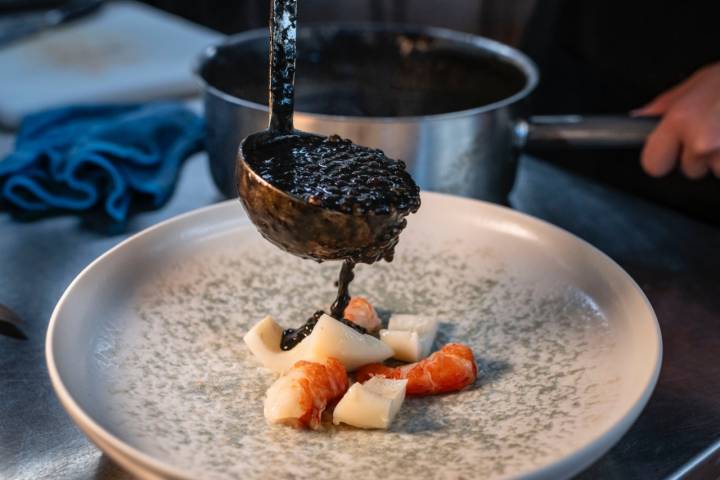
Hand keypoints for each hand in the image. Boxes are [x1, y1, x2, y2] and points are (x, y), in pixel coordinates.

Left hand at [634, 62, 719, 178]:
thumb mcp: (702, 80)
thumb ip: (668, 104)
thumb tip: (639, 117)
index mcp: (682, 119)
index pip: (652, 163)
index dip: (662, 158)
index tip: (670, 151)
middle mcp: (702, 141)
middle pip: (690, 170)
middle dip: (702, 154)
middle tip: (719, 127)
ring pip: (718, 171)